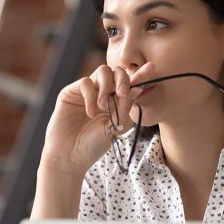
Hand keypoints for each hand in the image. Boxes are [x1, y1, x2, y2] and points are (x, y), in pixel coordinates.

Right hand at [41, 62, 155, 172]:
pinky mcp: (71, 92)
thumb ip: (126, 106)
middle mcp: (102, 93)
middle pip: (117, 71)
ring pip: (102, 71)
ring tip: (104, 106)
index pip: (130, 83)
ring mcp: (87, 91)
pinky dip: (91, 96)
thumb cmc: (94, 144)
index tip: (152, 67)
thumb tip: (139, 87)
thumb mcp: (117, 126)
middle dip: (123, 79)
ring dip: (107, 87)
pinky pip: (86, 82)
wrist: (72, 156)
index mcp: (116, 101)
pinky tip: (91, 112)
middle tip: (123, 93)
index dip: (141, 74)